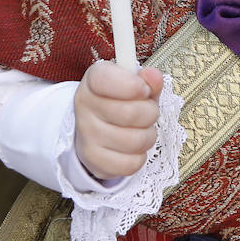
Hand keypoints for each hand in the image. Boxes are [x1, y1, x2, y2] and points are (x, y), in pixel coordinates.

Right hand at [73, 61, 163, 180]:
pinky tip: (132, 148)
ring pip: (135, 141)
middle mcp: (84, 107)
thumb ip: (147, 79)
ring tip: (140, 129)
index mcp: (93, 81)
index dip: (132, 85)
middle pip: (131, 113)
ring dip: (147, 136)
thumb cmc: (119, 102)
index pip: (105, 79)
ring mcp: (87, 135)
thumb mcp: (133, 84)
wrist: (95, 130)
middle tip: (147, 111)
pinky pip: (131, 163)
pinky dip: (139, 156)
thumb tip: (154, 77)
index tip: (144, 89)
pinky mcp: (94, 161)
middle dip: (150, 113)